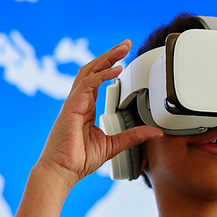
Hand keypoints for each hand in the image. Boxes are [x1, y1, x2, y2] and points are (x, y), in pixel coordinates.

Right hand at [38, 40, 161, 188]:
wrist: (62, 171)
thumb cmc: (79, 160)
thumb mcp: (114, 145)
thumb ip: (133, 136)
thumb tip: (154, 132)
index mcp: (86, 108)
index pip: (98, 80)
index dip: (110, 67)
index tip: (124, 59)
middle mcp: (79, 102)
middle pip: (93, 70)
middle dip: (110, 56)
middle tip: (126, 45)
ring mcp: (73, 103)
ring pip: (89, 72)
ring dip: (106, 59)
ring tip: (122, 49)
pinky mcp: (71, 108)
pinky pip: (87, 85)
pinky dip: (101, 76)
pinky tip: (115, 70)